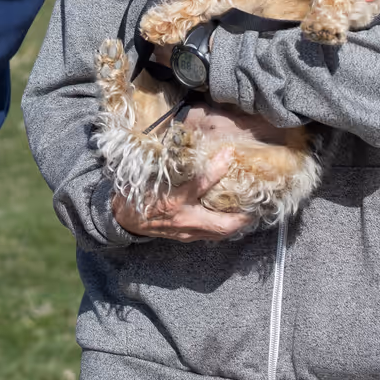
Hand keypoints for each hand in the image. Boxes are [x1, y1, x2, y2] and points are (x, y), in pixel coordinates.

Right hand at [111, 148, 253, 241]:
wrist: (123, 220)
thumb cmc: (137, 194)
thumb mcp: (151, 174)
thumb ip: (171, 163)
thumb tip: (187, 142)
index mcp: (174, 200)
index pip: (202, 182)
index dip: (219, 167)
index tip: (230, 154)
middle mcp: (184, 219)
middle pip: (223, 225)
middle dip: (243, 217)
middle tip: (256, 207)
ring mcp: (186, 232)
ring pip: (219, 233)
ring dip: (235, 224)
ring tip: (248, 213)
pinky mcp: (185, 237)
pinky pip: (209, 235)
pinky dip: (221, 228)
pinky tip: (227, 218)